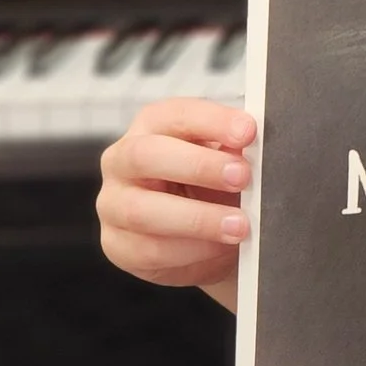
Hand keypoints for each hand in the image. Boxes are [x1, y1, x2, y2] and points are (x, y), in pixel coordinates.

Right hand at [98, 99, 256, 310]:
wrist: (206, 238)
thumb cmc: (213, 187)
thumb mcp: (227, 161)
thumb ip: (235, 150)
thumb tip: (252, 145)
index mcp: (151, 127)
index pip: (175, 114)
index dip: (212, 121)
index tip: (248, 132)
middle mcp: (122, 161)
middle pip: (145, 155)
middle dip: (198, 166)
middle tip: (242, 177)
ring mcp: (113, 204)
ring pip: (142, 211)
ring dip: (198, 219)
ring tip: (240, 225)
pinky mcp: (118, 246)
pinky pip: (148, 250)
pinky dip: (191, 250)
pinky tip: (219, 246)